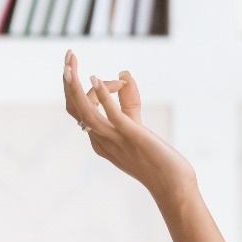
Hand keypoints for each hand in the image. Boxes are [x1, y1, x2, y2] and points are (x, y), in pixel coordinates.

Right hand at [62, 50, 196, 204]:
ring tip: (69, 65)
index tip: (118, 79)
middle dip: (67, 81)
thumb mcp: (136, 128)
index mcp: (99, 140)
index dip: (87, 89)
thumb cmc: (157, 160)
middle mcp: (101, 140)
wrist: (173, 186)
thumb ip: (129, 103)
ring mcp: (114, 139)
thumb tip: (125, 74)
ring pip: (84, 112)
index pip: (79, 111)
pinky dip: (102, 96)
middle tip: (69, 56)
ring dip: (74, 87)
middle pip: (74, 108)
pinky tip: (97, 78)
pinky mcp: (131, 136)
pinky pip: (110, 115)